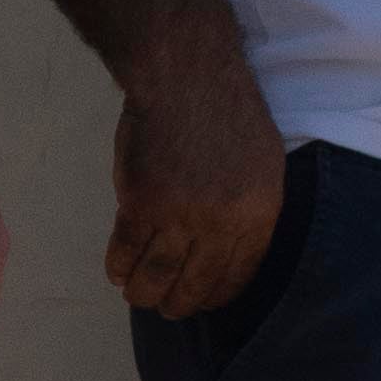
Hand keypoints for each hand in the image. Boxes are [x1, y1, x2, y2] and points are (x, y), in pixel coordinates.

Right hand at [103, 35, 291, 319]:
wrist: (187, 74)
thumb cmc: (227, 109)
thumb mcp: (262, 162)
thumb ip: (248, 207)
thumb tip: (226, 246)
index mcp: (260, 212)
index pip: (238, 274)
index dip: (216, 294)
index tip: (202, 301)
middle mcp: (222, 222)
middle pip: (197, 282)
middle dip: (179, 302)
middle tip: (167, 306)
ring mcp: (180, 215)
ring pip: (158, 274)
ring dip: (144, 292)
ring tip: (138, 295)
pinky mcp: (141, 204)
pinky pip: (126, 250)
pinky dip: (119, 266)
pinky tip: (117, 271)